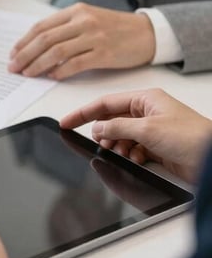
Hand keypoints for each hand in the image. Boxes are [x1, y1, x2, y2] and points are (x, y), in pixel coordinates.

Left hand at [8, 3, 155, 79]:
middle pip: (44, 40)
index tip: (13, 54)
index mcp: (76, 11)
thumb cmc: (114, 28)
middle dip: (24, 55)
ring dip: (37, 65)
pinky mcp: (104, 53)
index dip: (23, 42)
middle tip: (13, 67)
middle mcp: (83, 21)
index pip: (41, 27)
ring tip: (27, 74)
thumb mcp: (88, 18)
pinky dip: (59, 71)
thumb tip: (35, 46)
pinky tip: (51, 76)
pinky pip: (75, 64)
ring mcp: (94, 37)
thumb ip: (64, 28)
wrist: (148, 33)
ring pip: (56, 52)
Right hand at [61, 89, 211, 181]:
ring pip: (121, 136)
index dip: (83, 113)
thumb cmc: (192, 137)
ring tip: (119, 151)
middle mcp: (148, 112)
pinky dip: (130, 154)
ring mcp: (152, 129)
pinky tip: (136, 158)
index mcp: (146, 99)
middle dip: (103, 133)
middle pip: (112, 120)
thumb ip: (116, 127)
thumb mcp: (147, 129)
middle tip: (98, 142)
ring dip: (117, 146)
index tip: (66, 122)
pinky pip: (132, 148)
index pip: (105, 103)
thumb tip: (97, 128)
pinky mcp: (157, 146)